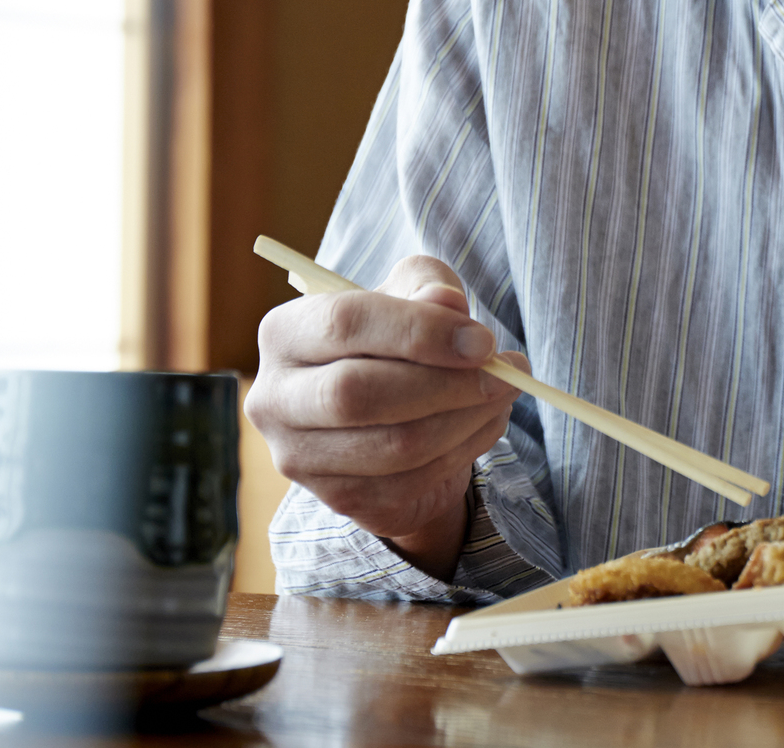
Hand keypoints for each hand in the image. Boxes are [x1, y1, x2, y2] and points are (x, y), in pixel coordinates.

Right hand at [247, 256, 527, 579]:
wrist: (391, 408)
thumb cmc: (400, 336)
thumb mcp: (414, 292)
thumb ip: (429, 286)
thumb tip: (447, 304)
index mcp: (284, 332)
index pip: (344, 324)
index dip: (420, 331)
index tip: (483, 340)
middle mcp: (275, 398)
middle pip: (357, 395)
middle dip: (446, 384)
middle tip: (508, 372)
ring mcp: (299, 457)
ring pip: (394, 446)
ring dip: (468, 419)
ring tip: (505, 392)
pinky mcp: (337, 498)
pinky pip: (412, 481)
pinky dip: (465, 449)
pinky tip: (486, 421)